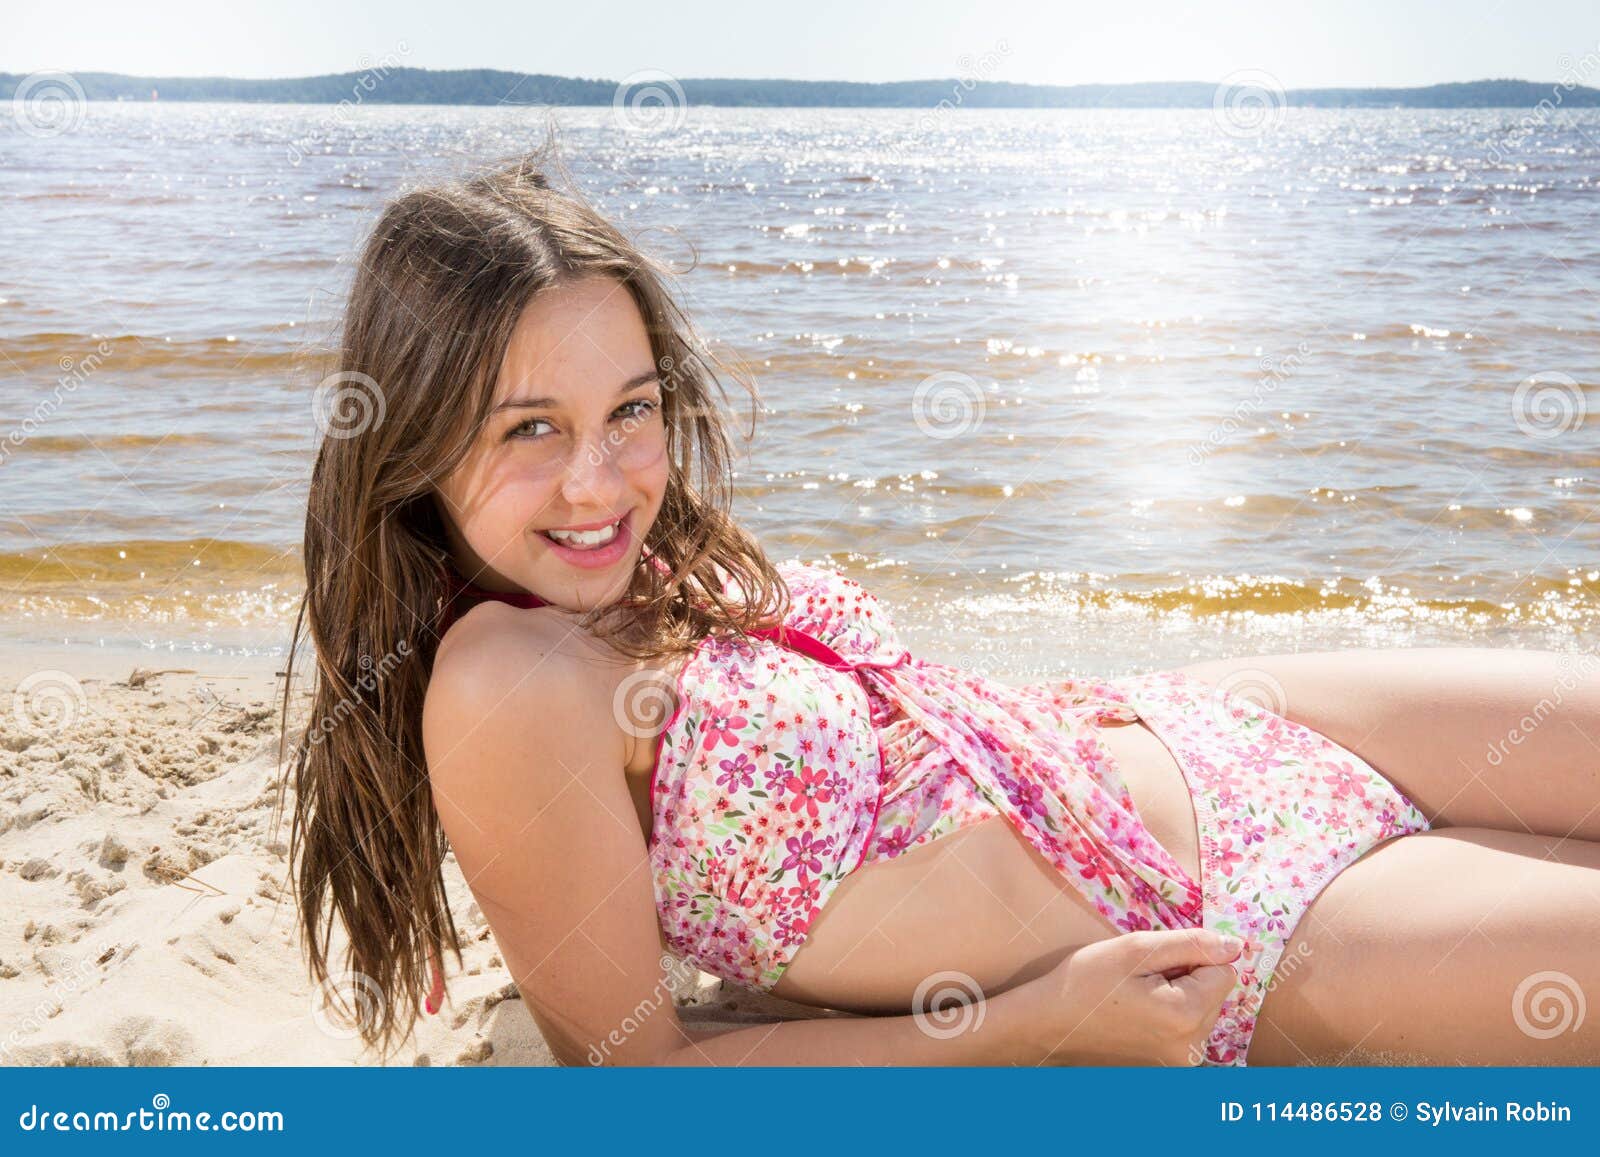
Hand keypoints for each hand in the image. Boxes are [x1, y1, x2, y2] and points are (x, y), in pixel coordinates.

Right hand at [1026, 928, 1243, 1065]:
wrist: (1048, 1024)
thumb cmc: (1086, 981)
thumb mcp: (1136, 949)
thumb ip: (1191, 944)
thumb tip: (1235, 945)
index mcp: (1186, 1015)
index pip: (1224, 970)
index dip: (1190, 959)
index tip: (1154, 966)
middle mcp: (1192, 1048)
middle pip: (1215, 993)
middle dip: (1186, 979)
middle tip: (1140, 981)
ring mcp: (1181, 1063)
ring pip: (1202, 1010)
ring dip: (1177, 997)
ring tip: (1136, 998)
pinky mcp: (1170, 1068)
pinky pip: (1187, 1029)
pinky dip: (1169, 1016)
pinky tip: (1137, 1015)